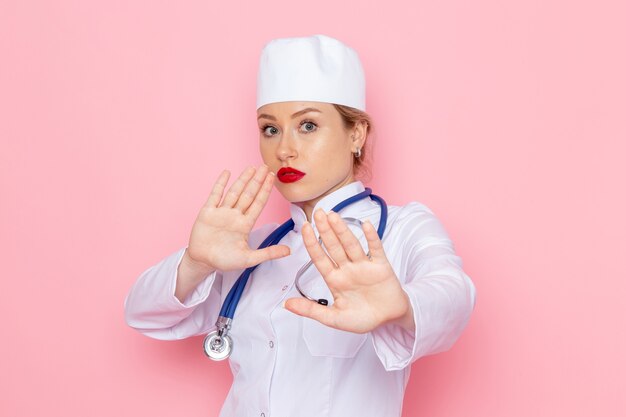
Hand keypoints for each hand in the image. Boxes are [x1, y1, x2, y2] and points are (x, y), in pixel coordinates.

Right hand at [184, 165, 290, 272]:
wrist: (203, 262)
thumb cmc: (225, 260)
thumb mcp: (249, 258)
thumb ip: (268, 253)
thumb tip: (289, 252)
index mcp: (245, 224)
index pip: (258, 203)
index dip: (265, 190)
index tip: (272, 178)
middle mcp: (235, 215)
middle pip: (248, 194)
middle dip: (257, 180)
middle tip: (265, 166)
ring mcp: (222, 212)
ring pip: (234, 192)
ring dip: (243, 180)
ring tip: (251, 168)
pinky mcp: (208, 212)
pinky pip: (215, 195)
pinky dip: (220, 184)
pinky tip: (227, 173)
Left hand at [284, 209, 414, 333]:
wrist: (389, 320)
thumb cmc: (362, 319)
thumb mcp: (333, 318)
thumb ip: (311, 310)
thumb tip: (286, 304)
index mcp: (335, 279)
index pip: (320, 258)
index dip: (312, 243)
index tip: (304, 227)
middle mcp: (347, 269)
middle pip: (334, 246)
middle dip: (325, 230)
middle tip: (317, 213)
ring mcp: (364, 266)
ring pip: (351, 245)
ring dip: (343, 230)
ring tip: (333, 216)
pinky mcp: (381, 266)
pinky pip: (375, 249)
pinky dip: (371, 237)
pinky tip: (365, 225)